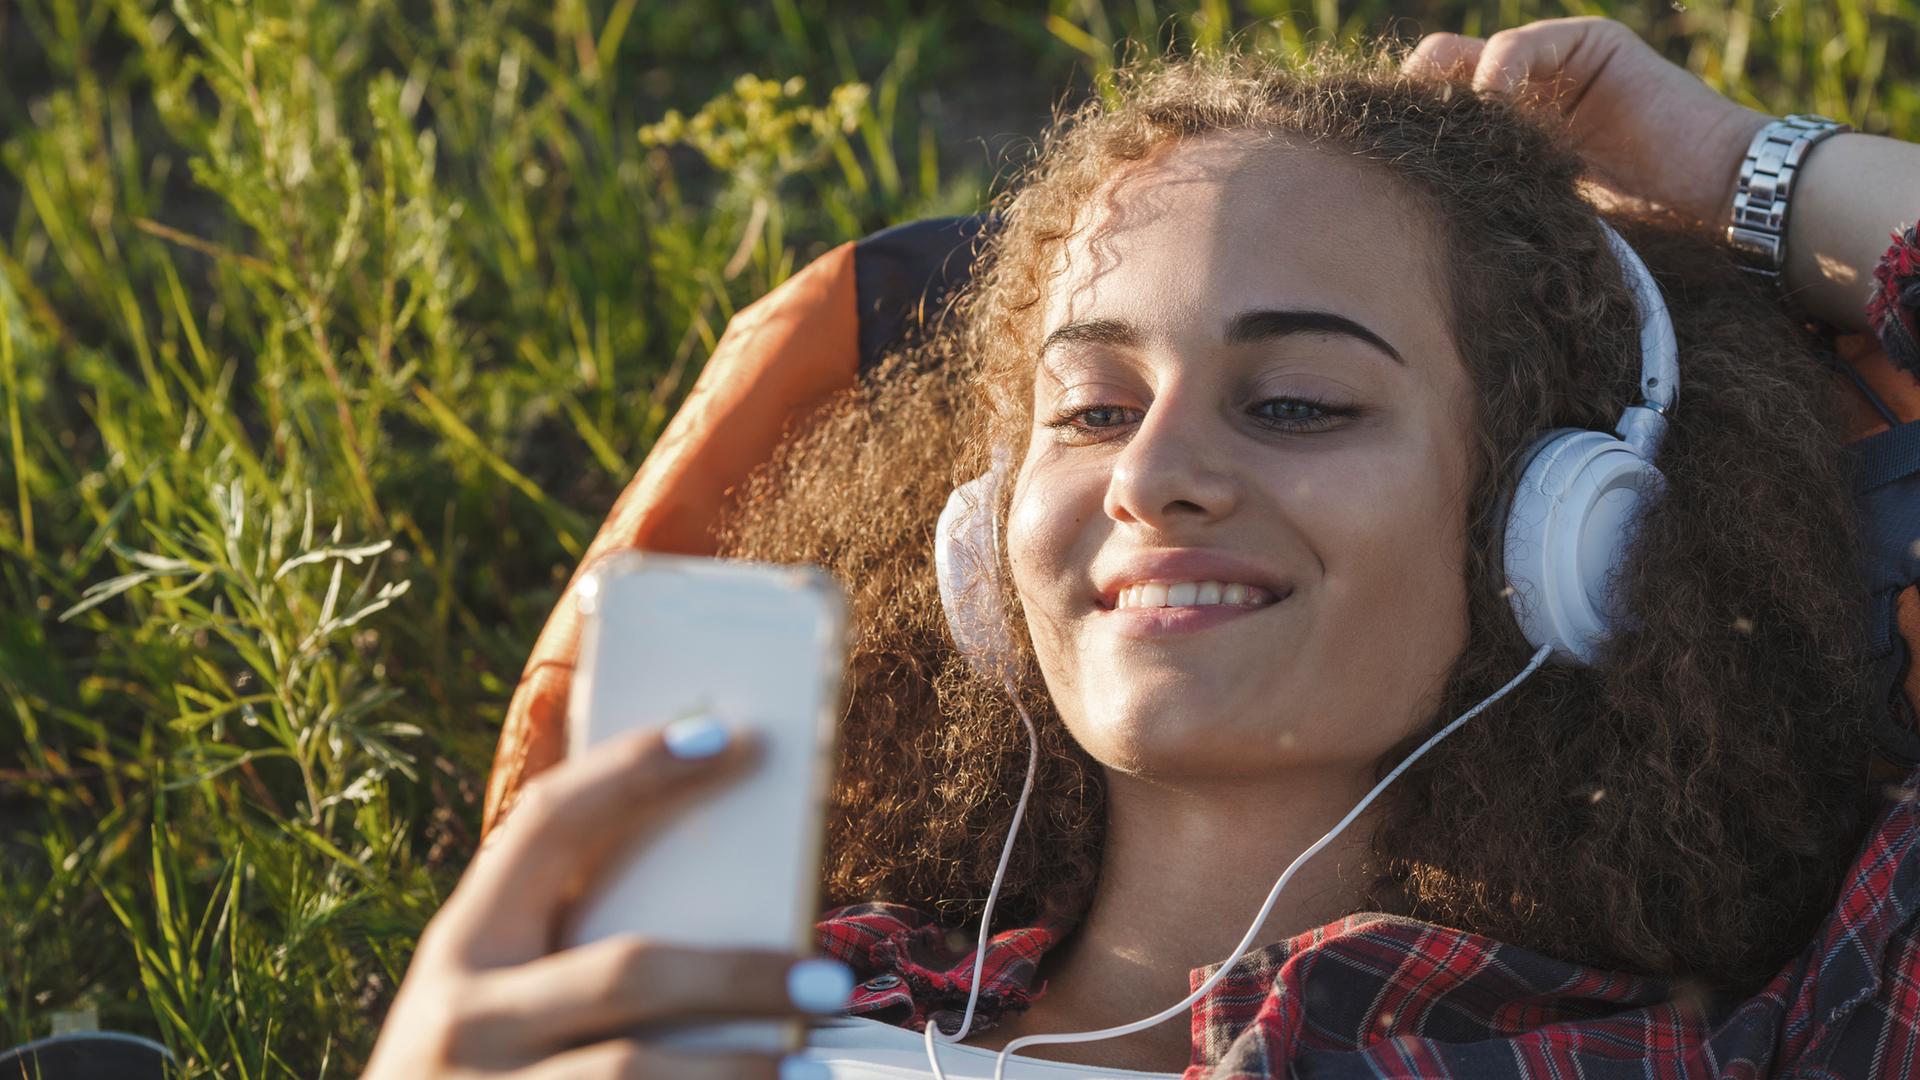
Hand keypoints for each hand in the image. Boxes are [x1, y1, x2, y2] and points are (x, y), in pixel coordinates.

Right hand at [363, 719, 848, 1078]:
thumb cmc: (484, 1074)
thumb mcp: (496, 1004)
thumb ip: (573, 946)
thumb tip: (736, 885)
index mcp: (461, 947)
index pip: (547, 823)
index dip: (630, 769)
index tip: (723, 732)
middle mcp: (461, 1020)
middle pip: (626, 972)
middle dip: (737, 972)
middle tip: (833, 977)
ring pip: (632, 1071)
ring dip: (737, 1065)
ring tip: (810, 1061)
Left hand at [1401, 16, 1773, 227]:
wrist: (1718, 210)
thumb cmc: (1632, 236)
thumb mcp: (1529, 223)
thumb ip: (1478, 205)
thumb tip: (1393, 224)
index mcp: (1501, 142)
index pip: (1429, 121)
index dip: (1399, 136)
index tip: (1367, 167)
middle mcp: (1522, 98)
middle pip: (1433, 82)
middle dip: (1409, 110)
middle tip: (1391, 145)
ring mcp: (1555, 67)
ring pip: (1463, 58)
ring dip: (1446, 95)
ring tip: (1447, 137)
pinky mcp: (1590, 46)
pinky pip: (1517, 48)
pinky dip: (1495, 76)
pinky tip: (1492, 109)